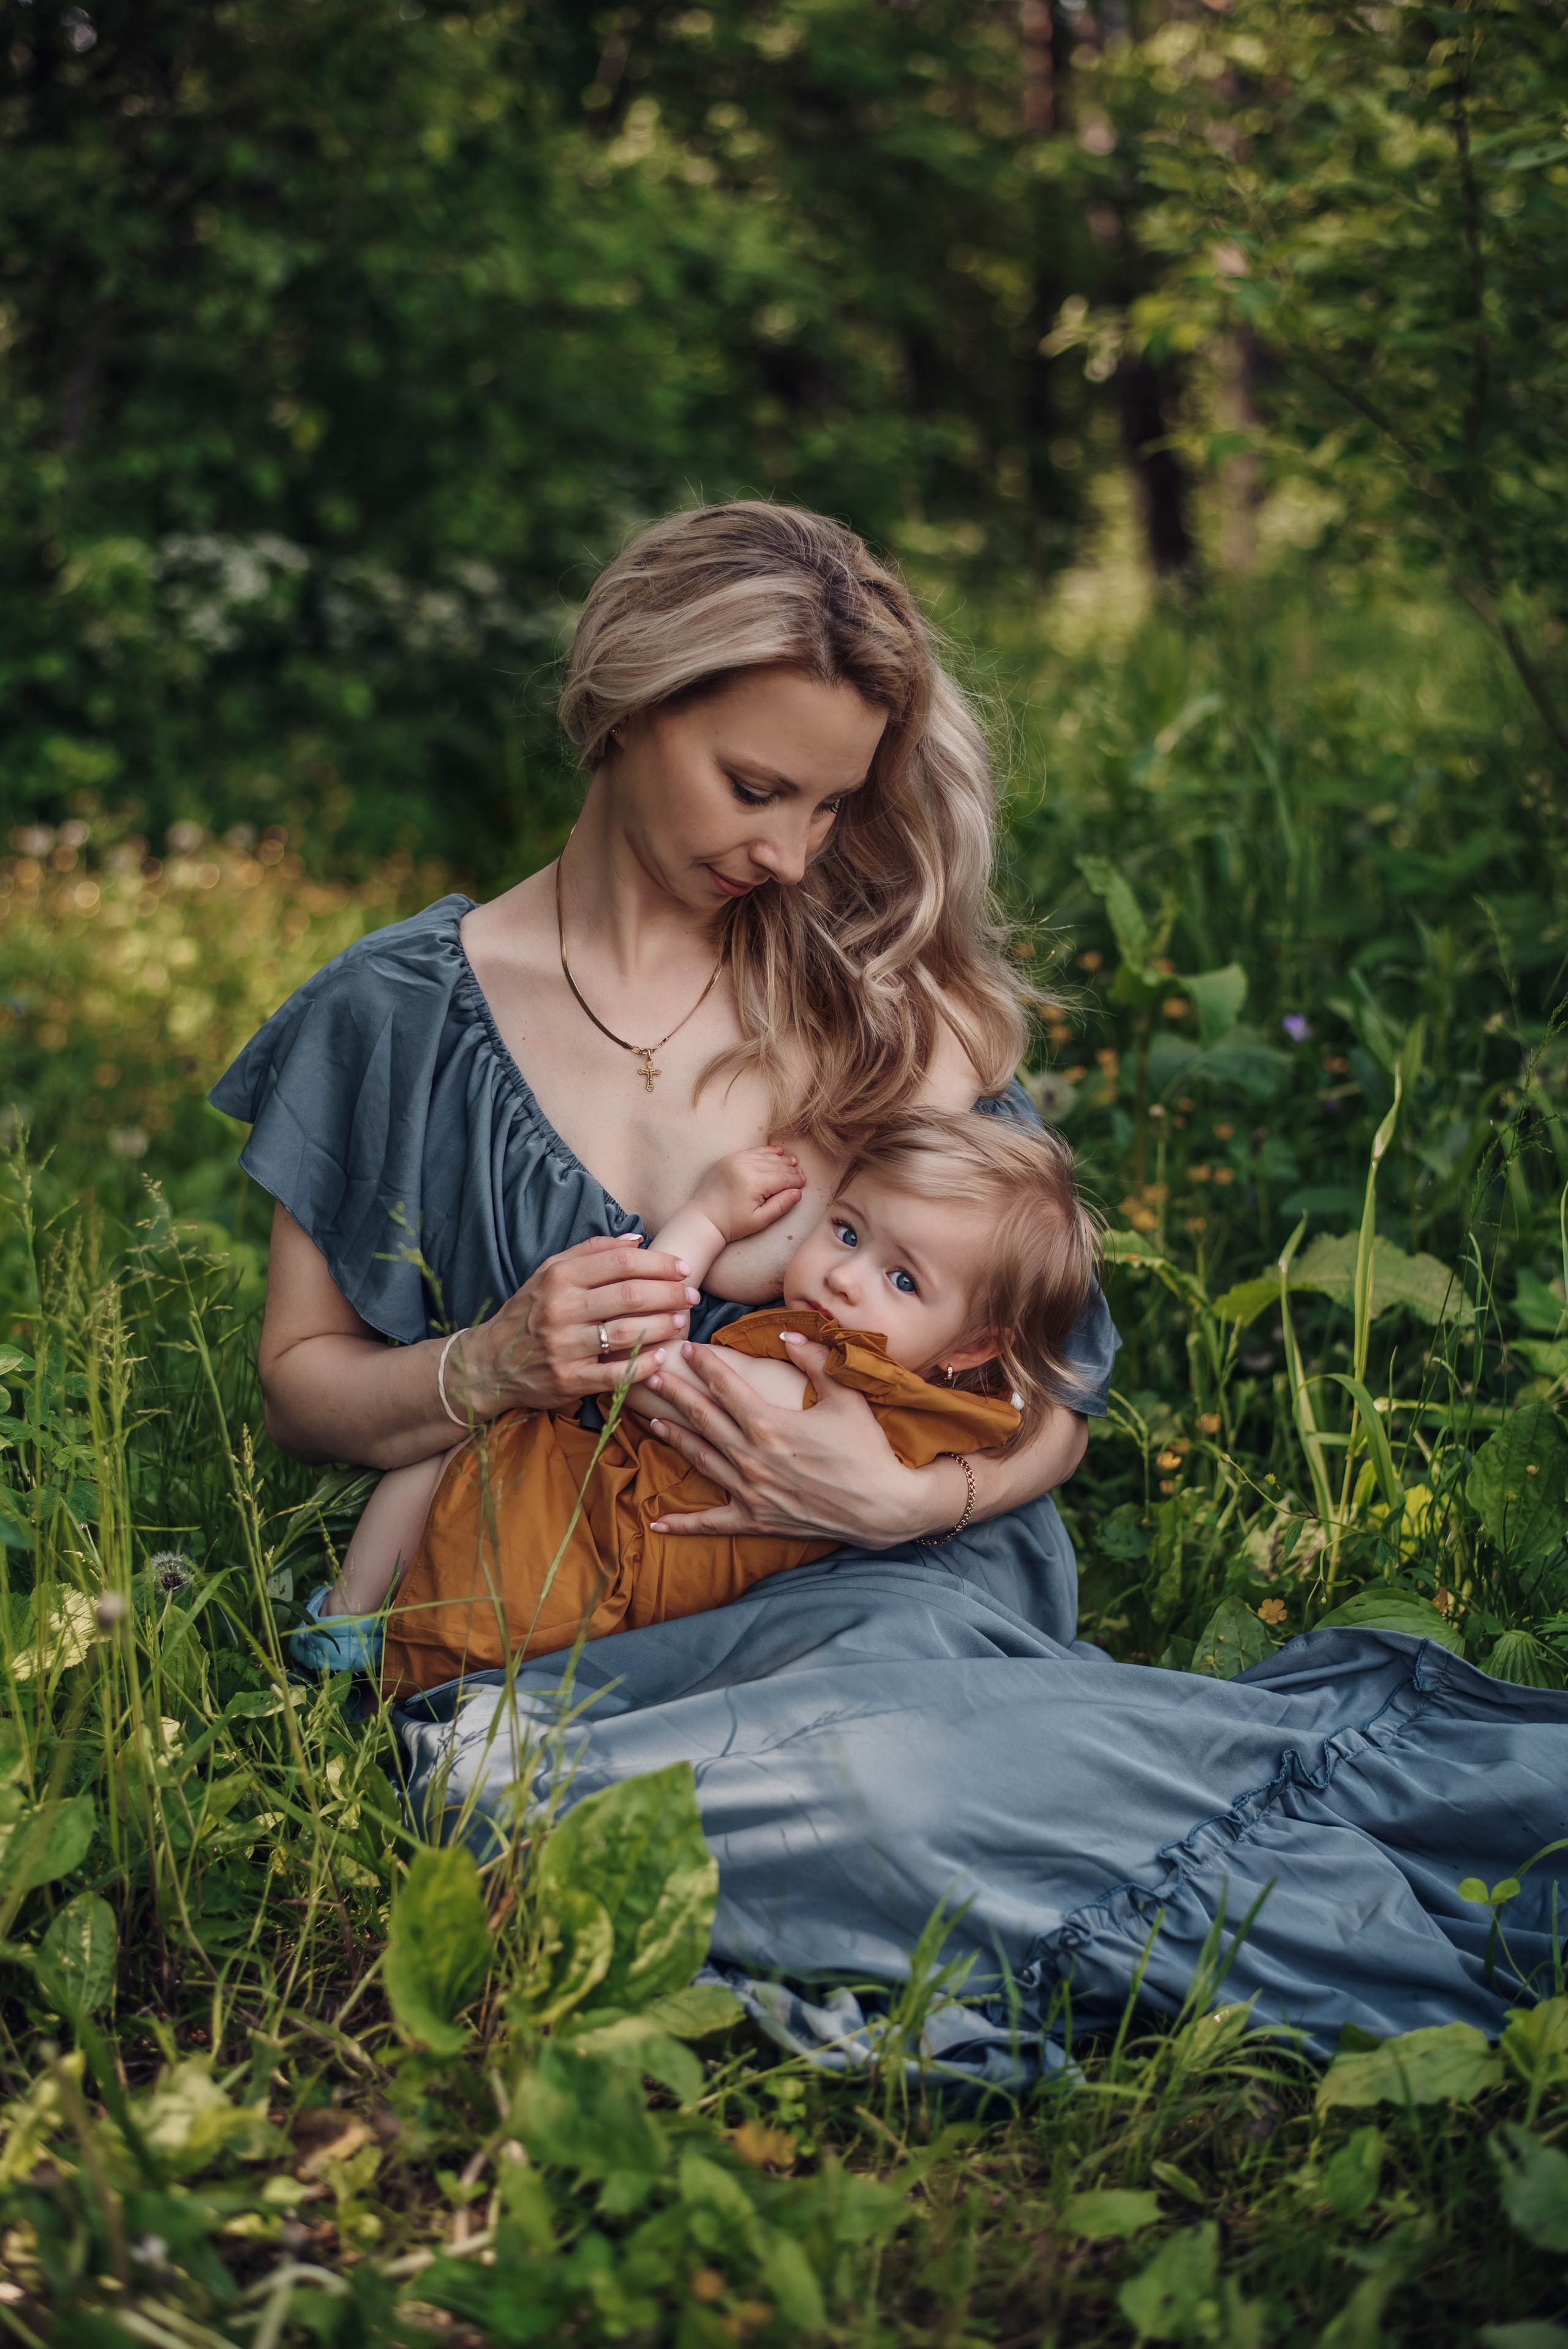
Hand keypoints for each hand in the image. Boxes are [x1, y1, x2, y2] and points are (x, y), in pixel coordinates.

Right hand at [452, 1234, 701, 1415]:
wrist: (489, 1362)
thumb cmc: (528, 1312)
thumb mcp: (549, 1272)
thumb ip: (592, 1252)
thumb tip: (637, 1239)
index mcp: (559, 1277)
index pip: (621, 1263)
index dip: (659, 1263)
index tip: (683, 1268)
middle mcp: (560, 1309)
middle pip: (630, 1296)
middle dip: (670, 1294)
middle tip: (692, 1295)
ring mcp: (564, 1346)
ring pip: (627, 1333)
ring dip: (663, 1327)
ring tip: (682, 1322)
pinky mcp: (568, 1379)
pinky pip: (615, 1373)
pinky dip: (643, 1365)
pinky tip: (661, 1357)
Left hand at [641, 1334, 961, 1549]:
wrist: (884, 1506)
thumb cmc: (867, 1449)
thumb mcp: (846, 1396)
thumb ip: (815, 1360)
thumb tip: (788, 1333)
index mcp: (769, 1424)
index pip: (726, 1387)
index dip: (704, 1365)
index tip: (687, 1348)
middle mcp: (751, 1457)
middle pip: (703, 1418)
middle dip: (675, 1394)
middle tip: (649, 1374)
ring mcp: (750, 1491)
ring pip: (701, 1460)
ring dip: (675, 1439)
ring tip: (654, 1422)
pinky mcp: (756, 1520)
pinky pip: (712, 1523)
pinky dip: (683, 1524)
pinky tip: (658, 1522)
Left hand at [687, 1145, 804, 1246]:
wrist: (703, 1219)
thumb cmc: (731, 1224)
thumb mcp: (759, 1220)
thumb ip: (781, 1205)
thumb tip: (798, 1192)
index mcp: (753, 1182)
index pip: (782, 1178)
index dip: (795, 1180)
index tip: (804, 1182)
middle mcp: (744, 1166)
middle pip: (775, 1166)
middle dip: (790, 1170)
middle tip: (801, 1173)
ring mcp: (734, 1160)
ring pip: (764, 1156)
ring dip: (780, 1159)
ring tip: (793, 1161)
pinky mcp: (728, 1159)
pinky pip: (751, 1151)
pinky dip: (765, 1151)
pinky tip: (776, 1151)